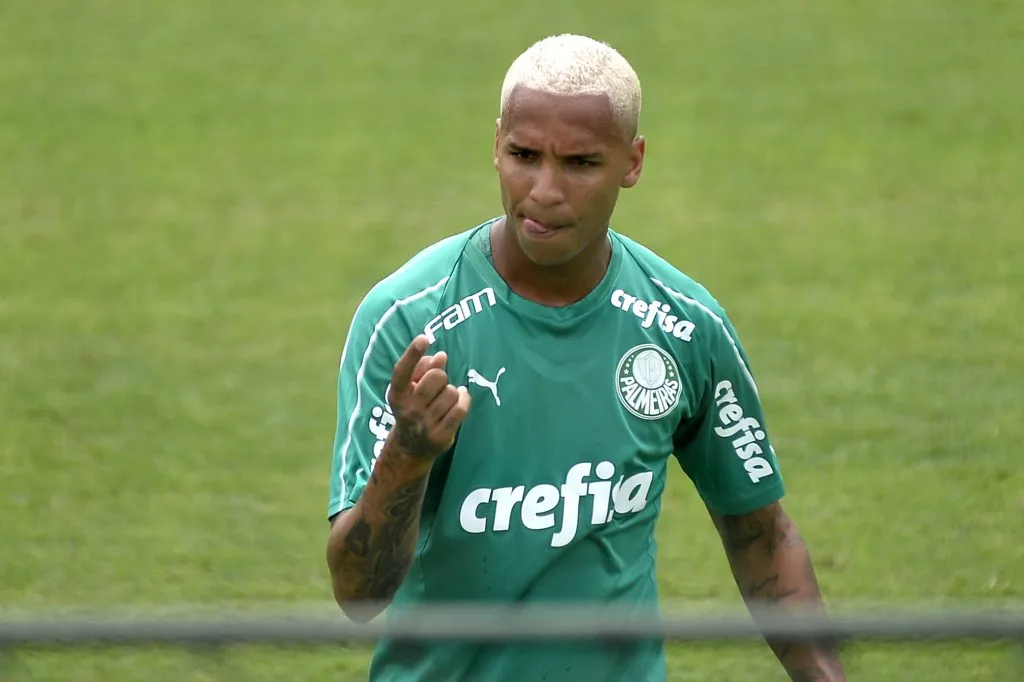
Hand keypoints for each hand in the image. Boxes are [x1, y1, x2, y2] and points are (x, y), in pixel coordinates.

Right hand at [386, 335, 470, 459]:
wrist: (410, 447)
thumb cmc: (414, 406)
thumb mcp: (410, 387)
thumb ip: (423, 368)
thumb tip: (441, 356)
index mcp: (397, 394)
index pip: (402, 371)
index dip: (412, 353)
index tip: (424, 338)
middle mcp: (408, 409)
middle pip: (436, 377)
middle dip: (441, 376)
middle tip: (437, 386)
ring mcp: (424, 424)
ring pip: (452, 392)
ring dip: (452, 392)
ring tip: (444, 399)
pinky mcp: (440, 435)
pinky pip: (460, 409)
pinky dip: (464, 399)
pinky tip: (461, 398)